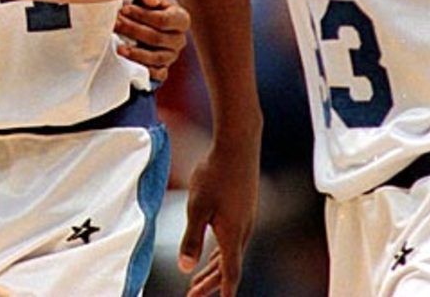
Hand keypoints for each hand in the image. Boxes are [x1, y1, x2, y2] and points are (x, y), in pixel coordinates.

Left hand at [115, 0, 188, 81]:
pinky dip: (142, 69)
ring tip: (118, 47)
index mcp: (181, 19)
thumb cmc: (145, 7)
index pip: (163, 20)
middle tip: (115, 24)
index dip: (142, 15)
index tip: (123, 9)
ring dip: (135, 53)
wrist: (144, 25)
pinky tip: (128, 63)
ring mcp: (172, 56)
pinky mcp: (163, 70)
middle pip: (157, 38)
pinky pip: (156, 74)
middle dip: (133, 31)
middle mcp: (179, 39)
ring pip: (156, 58)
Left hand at [180, 139, 259, 296]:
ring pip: (229, 253)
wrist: (238, 146)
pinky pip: (232, 240)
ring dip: (214, 269)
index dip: (222, 291)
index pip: (229, 273)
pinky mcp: (243, 210)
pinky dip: (220, 253)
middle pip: (228, 267)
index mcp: (233, 235)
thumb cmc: (217, 173)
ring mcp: (245, 220)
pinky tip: (212, 254)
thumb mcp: (197, 207)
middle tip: (193, 296)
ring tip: (198, 282)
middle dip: (210, 283)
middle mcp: (243, 231)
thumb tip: (185, 266)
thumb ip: (191, 238)